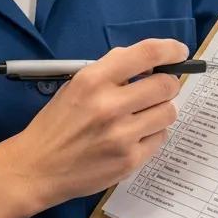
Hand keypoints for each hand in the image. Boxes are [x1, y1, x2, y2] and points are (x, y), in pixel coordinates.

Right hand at [7, 38, 187, 209]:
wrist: (37, 167)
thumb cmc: (58, 123)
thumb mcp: (77, 84)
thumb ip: (112, 70)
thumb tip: (150, 62)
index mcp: (93, 80)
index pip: (146, 54)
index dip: (170, 50)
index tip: (179, 51)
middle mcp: (109, 105)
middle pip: (166, 85)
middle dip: (168, 84)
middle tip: (159, 89)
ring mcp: (121, 135)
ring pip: (169, 112)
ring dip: (161, 110)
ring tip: (143, 115)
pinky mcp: (129, 160)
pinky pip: (160, 138)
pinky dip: (152, 134)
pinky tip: (134, 135)